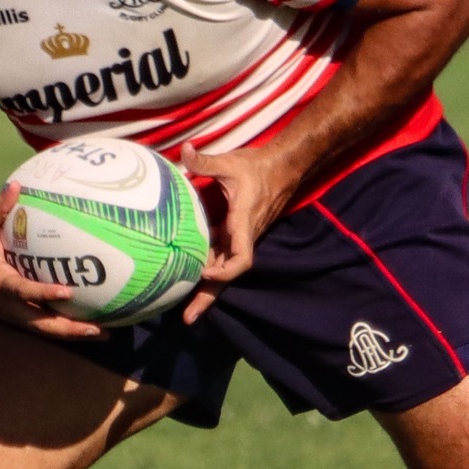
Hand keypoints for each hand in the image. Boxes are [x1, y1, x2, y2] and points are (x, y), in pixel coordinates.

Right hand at [0, 183, 105, 339]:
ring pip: (44, 330)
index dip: (43, 294)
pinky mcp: (16, 317)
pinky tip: (90, 327)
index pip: (21, 291)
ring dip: (72, 333)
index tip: (66, 292)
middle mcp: (6, 304)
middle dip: (68, 328)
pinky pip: (43, 326)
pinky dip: (65, 329)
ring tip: (104, 333)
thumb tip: (15, 185)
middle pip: (40, 324)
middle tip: (97, 328)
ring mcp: (11, 314)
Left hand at [177, 143, 298, 323]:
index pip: (241, 258)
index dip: (225, 271)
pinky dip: (207, 269)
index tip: (204, 273)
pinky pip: (222, 257)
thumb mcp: (230, 162)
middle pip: (228, 275)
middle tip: (187, 319)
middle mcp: (243, 236)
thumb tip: (184, 150)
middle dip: (209, 296)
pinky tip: (188, 277)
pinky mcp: (236, 234)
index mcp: (243, 223)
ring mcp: (240, 238)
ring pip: (224, 269)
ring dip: (206, 289)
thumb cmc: (258, 166)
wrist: (283, 168)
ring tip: (185, 311)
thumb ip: (205, 161)